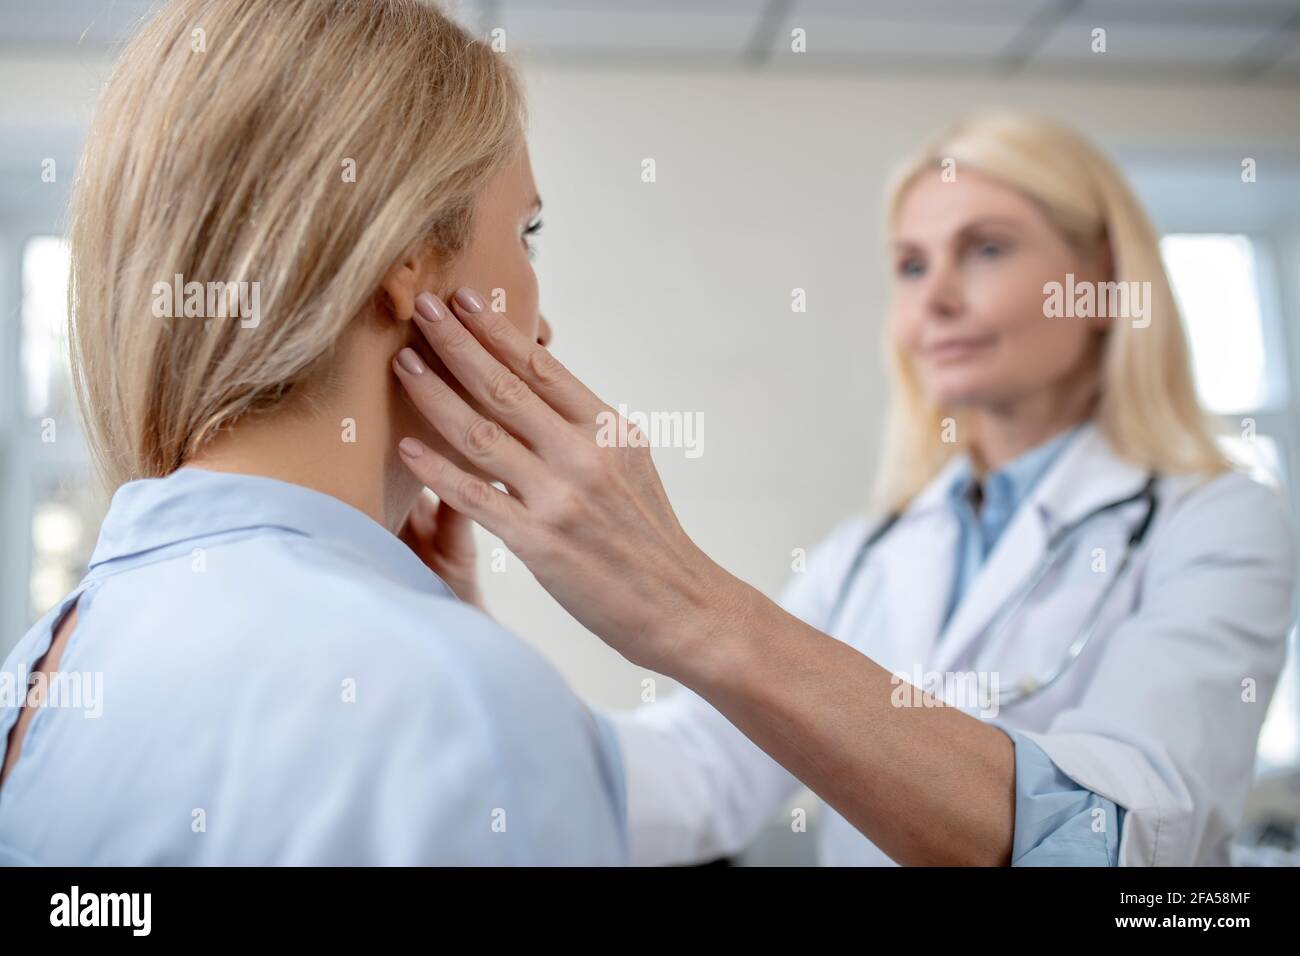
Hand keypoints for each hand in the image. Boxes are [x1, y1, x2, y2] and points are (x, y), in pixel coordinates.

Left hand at [389, 288, 749, 677]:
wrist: (682, 605)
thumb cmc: (649, 538)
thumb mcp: (630, 465)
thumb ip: (584, 430)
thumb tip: (536, 390)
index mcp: (608, 429)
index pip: (542, 367)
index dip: (498, 330)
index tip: (463, 299)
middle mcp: (584, 454)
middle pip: (506, 387)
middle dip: (457, 343)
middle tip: (421, 306)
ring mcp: (561, 497)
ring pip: (483, 434)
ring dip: (436, 395)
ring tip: (404, 363)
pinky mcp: (540, 542)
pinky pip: (476, 497)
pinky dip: (438, 471)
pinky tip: (409, 448)